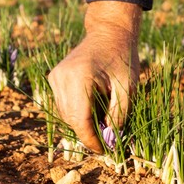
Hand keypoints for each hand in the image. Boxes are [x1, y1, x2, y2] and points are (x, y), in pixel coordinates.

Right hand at [48, 1, 141, 153]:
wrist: (110, 32)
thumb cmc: (123, 56)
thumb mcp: (128, 86)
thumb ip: (118, 114)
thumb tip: (110, 139)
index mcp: (79, 77)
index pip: (80, 120)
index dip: (92, 140)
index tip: (105, 151)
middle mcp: (61, 78)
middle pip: (71, 119)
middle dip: (89, 132)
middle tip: (110, 138)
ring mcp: (55, 77)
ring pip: (66, 114)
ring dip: (84, 122)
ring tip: (105, 119)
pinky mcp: (55, 77)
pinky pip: (64, 104)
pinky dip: (79, 111)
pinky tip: (95, 107)